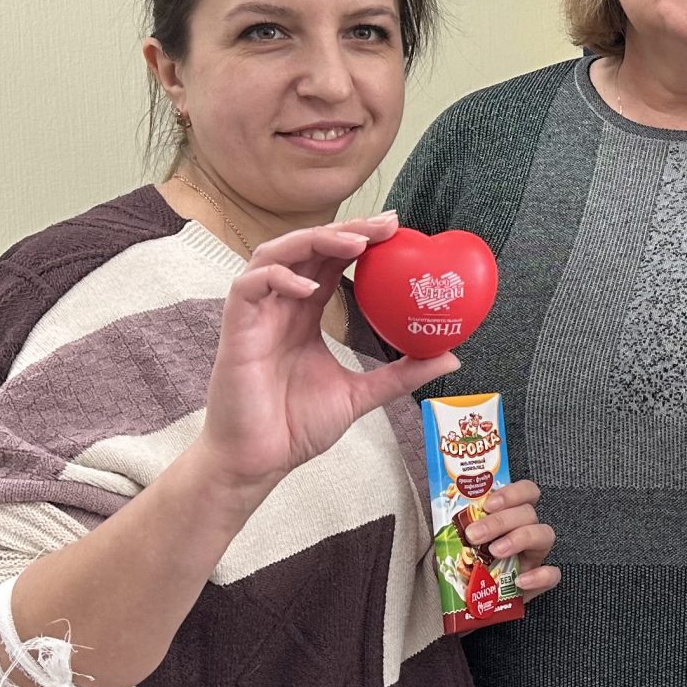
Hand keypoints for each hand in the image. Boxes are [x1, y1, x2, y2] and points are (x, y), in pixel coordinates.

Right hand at [198, 213, 458, 493]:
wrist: (258, 461)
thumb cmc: (296, 427)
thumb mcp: (361, 395)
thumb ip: (401, 373)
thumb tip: (452, 358)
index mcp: (305, 313)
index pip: (332, 261)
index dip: (360, 239)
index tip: (399, 230)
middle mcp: (280, 305)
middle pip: (309, 247)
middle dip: (347, 228)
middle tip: (388, 225)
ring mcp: (255, 314)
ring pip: (276, 253)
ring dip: (314, 240)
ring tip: (355, 243)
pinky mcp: (234, 329)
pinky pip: (249, 286)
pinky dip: (279, 278)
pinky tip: (311, 287)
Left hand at [461, 478, 562, 601]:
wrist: (466, 604)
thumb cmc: (462, 568)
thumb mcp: (455, 544)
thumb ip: (454, 530)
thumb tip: (438, 519)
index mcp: (510, 518)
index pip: (526, 492)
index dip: (512, 493)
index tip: (488, 504)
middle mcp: (526, 532)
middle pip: (528, 513)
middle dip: (500, 521)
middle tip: (474, 535)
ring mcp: (534, 556)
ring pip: (544, 535)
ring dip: (518, 539)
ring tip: (495, 552)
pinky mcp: (539, 582)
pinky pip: (552, 575)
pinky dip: (539, 576)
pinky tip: (519, 581)